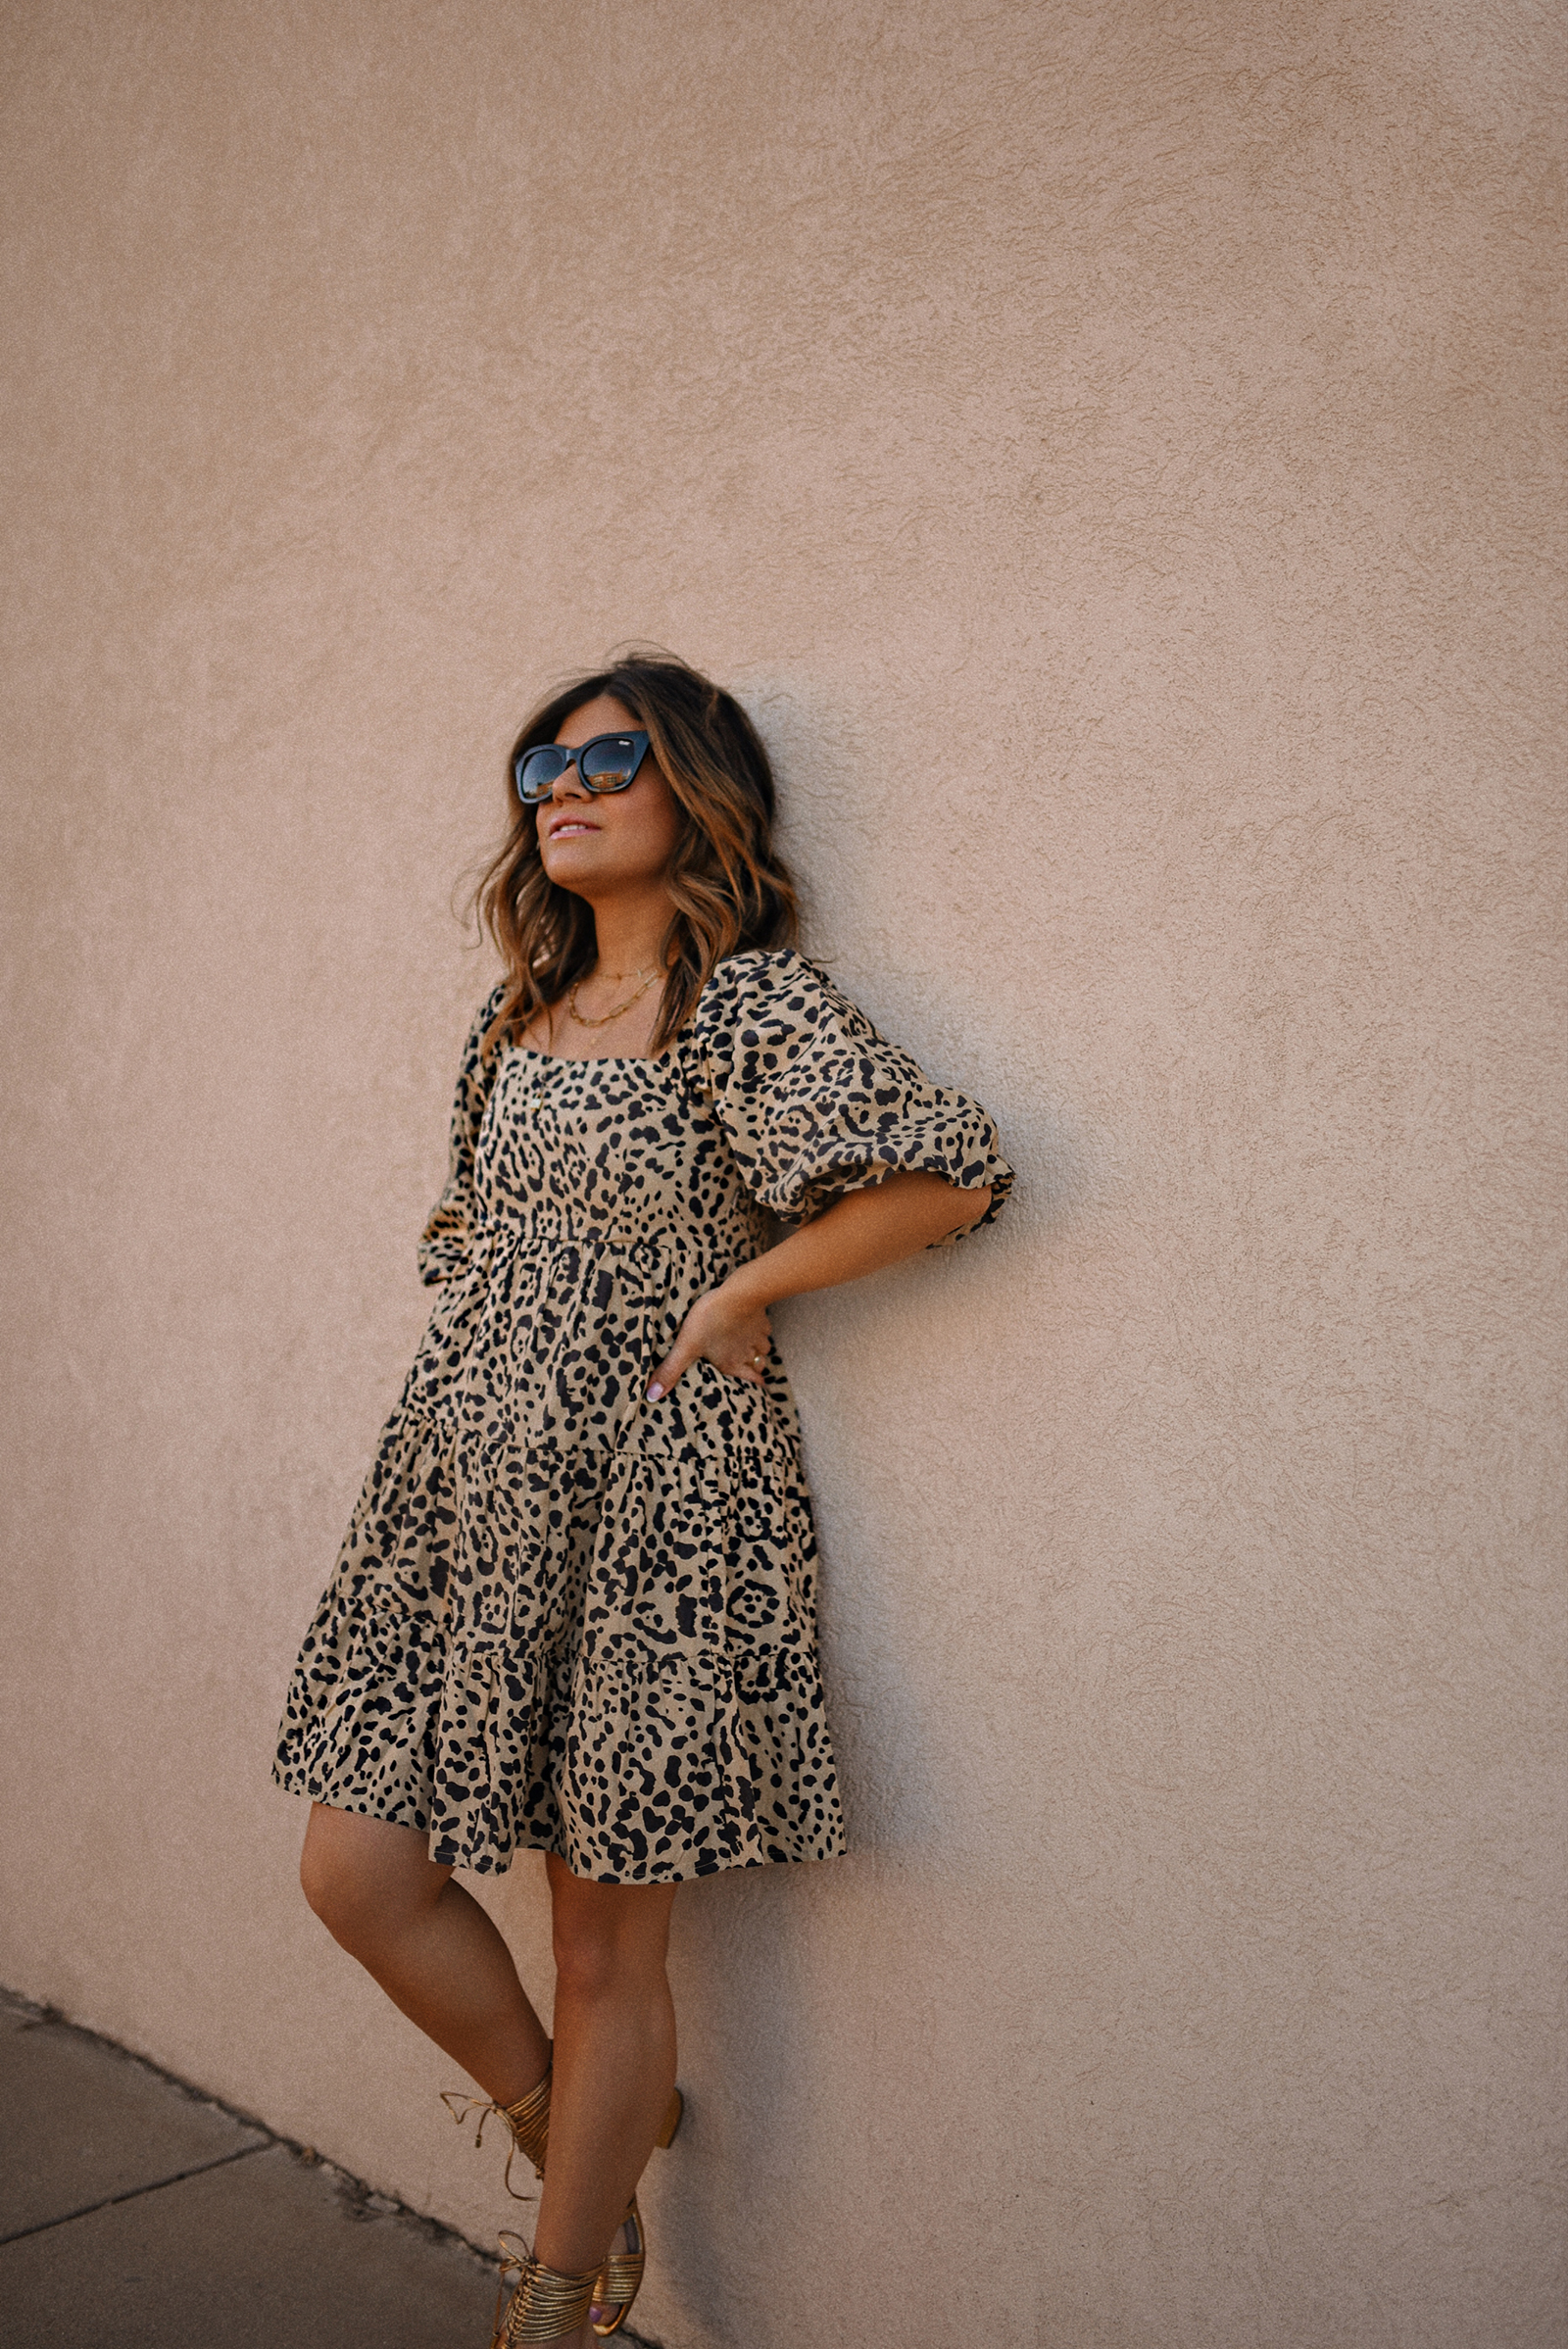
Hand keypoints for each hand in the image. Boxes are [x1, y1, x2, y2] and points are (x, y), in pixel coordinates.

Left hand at [646, 1284, 772, 1398]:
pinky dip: (760, 1330)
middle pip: (759, 1366)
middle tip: (753, 1370)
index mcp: (731, 1363)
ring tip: (750, 1347)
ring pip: (763, 1348)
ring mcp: (757, 1335)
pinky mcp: (761, 1317)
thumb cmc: (710, 1320)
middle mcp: (747, 1353)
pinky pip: (764, 1328)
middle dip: (756, 1369)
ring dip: (758, 1349)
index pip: (752, 1381)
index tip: (756, 1389)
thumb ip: (670, 1370)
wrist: (737, 1294)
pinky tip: (752, 1324)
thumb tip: (652, 1396)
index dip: (754, 1385)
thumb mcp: (685, 1346)